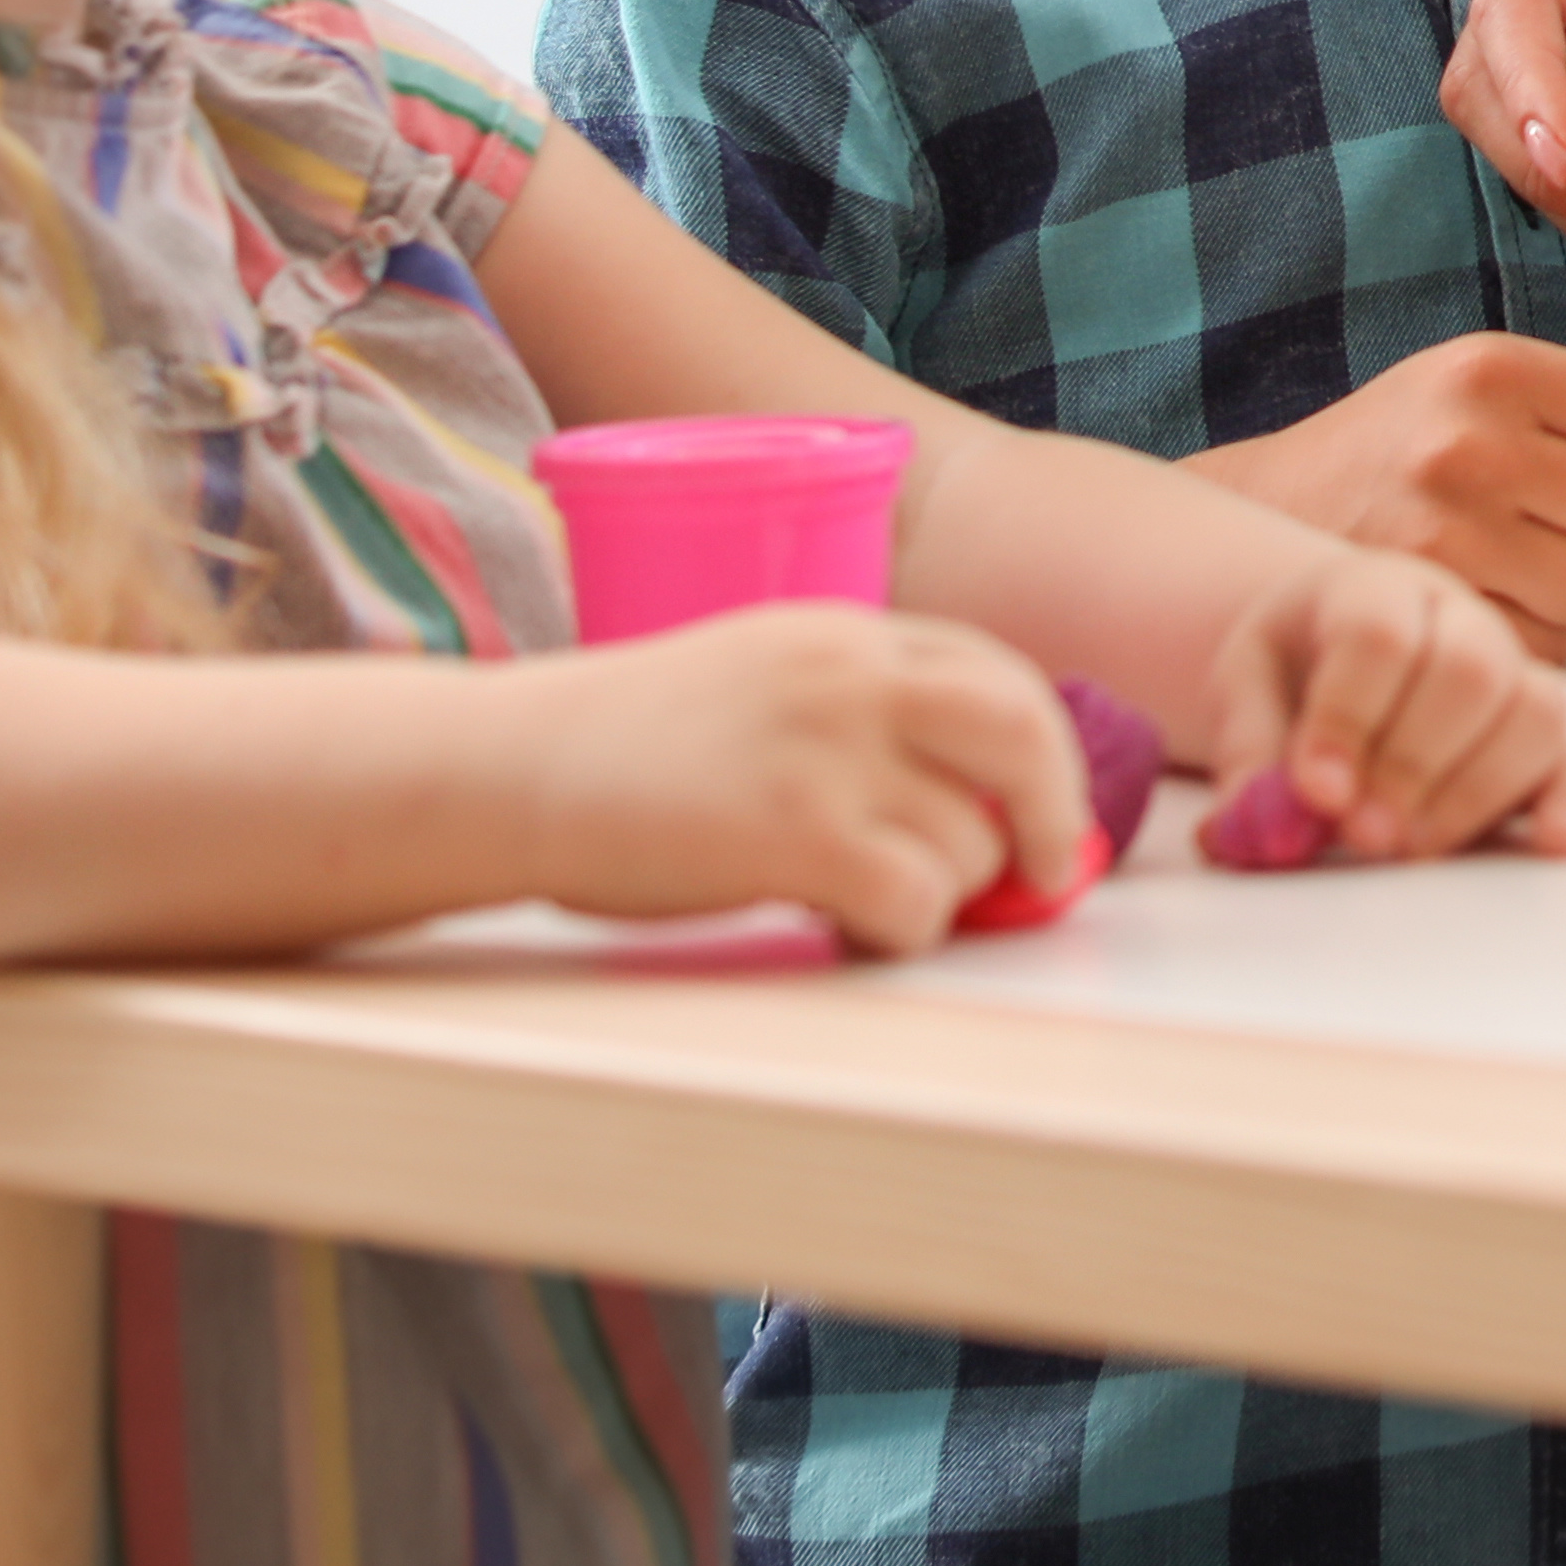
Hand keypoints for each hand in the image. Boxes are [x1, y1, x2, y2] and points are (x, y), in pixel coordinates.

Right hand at [517, 601, 1089, 957]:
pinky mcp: (792, 832)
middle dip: (1053, 814)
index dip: (1045, 757)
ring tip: (863, 904)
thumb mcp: (764, 680)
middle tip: (1040, 876)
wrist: (512, 767)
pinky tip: (842, 928)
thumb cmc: (632, 746)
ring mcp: (825, 751)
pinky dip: (903, 930)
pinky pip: (917, 898)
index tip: (1044, 817)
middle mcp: (852, 677)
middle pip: (1023, 733)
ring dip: (943, 893)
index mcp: (849, 635)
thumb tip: (977, 798)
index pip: (1002, 678)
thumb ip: (863, 714)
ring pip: (970, 839)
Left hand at [1180, 532, 1565, 861]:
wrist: (1329, 656)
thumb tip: (1261, 821)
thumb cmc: (1292, 672)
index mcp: (1375, 588)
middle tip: (1363, 832)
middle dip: (1415, 763)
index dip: (1351, 715)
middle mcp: (1458, 619)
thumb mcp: (1242, 692)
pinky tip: (1546, 841)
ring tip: (1410, 847)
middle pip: (1470, 667)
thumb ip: (1248, 750)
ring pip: (1536, 710)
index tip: (1317, 791)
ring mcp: (1511, 672)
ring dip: (1476, 791)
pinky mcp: (1539, 736)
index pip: (1379, 633)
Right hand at [1201, 295, 1565, 656]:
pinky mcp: (1432, 609)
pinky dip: (1537, 634)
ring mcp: (1445, 529)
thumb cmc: (1403, 447)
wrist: (1269, 512)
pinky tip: (1493, 598)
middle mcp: (1468, 440)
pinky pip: (1550, 642)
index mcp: (1494, 368)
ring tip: (1527, 560)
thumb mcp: (1491, 385)